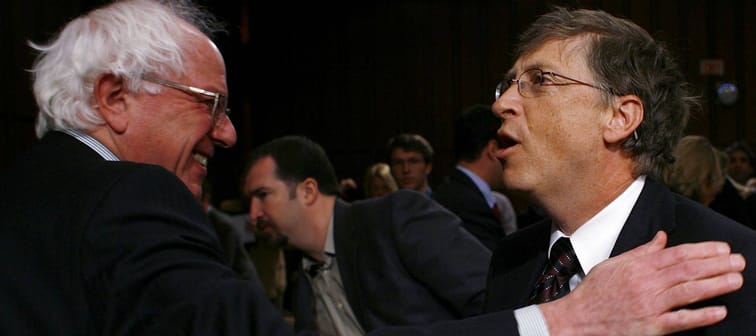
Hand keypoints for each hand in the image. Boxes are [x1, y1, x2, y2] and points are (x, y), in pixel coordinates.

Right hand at [540, 231, 744, 335]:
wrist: (577, 320)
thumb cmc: (594, 294)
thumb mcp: (614, 264)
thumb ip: (641, 252)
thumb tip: (661, 238)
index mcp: (638, 267)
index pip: (677, 254)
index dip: (703, 250)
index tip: (722, 249)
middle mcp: (646, 284)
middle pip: (688, 270)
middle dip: (716, 264)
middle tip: (738, 261)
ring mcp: (649, 306)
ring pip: (688, 292)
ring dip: (715, 285)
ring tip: (736, 279)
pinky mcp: (650, 327)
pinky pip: (680, 320)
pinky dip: (700, 316)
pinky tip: (718, 311)